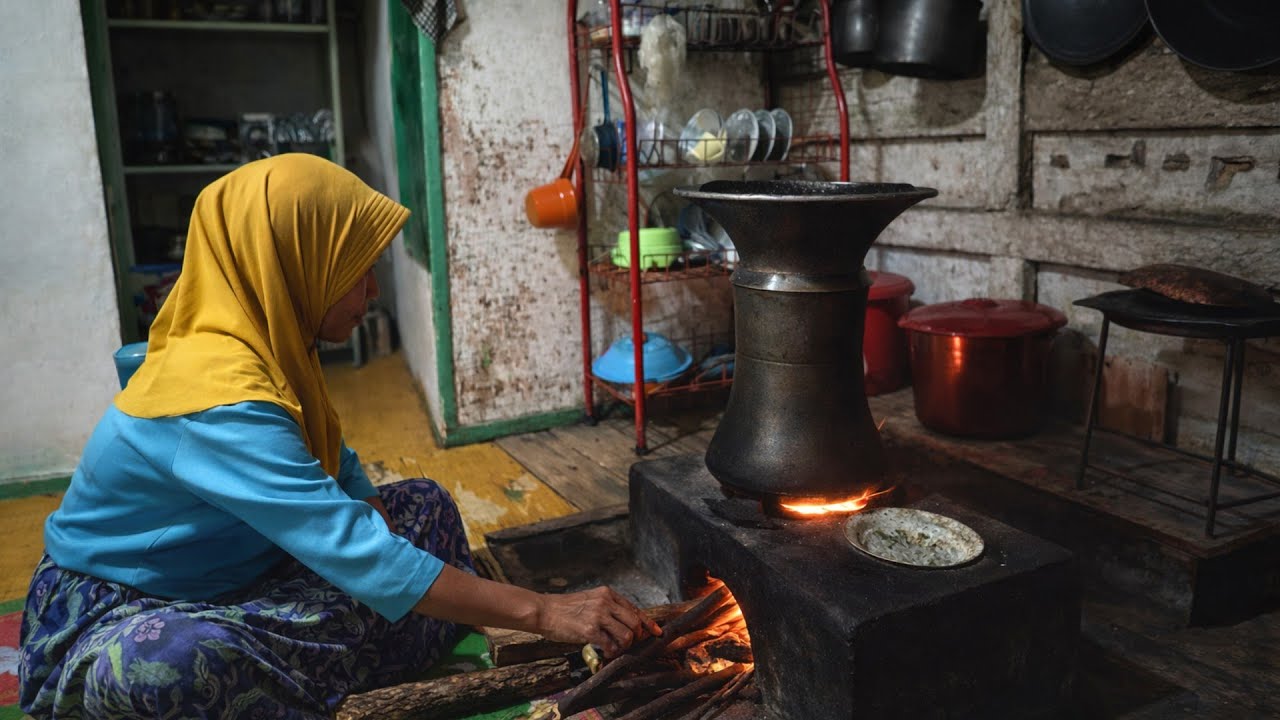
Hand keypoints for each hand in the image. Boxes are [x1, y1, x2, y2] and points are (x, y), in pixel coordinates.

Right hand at [534, 586, 662, 658]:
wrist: (544, 611)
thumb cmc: (565, 609)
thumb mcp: (590, 600)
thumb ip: (607, 608)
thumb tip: (625, 624)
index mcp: (608, 593)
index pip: (635, 609)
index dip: (648, 624)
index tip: (657, 633)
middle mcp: (606, 602)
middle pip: (635, 624)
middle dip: (635, 638)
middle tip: (626, 646)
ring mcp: (598, 615)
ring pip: (627, 636)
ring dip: (623, 648)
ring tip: (612, 650)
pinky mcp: (589, 630)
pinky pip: (611, 645)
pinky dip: (611, 652)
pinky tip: (604, 652)